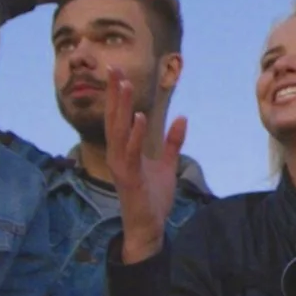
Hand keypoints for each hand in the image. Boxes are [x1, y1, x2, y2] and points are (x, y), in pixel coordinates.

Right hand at [105, 67, 187, 265]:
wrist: (149, 228)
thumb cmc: (153, 198)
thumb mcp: (167, 165)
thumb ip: (172, 142)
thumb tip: (182, 118)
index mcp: (123, 151)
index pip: (119, 118)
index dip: (117, 96)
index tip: (118, 73)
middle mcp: (117, 155)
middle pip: (113, 118)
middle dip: (113, 94)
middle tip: (112, 68)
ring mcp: (120, 167)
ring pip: (118, 131)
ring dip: (121, 107)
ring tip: (123, 85)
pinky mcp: (128, 179)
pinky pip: (130, 152)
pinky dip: (134, 134)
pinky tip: (138, 117)